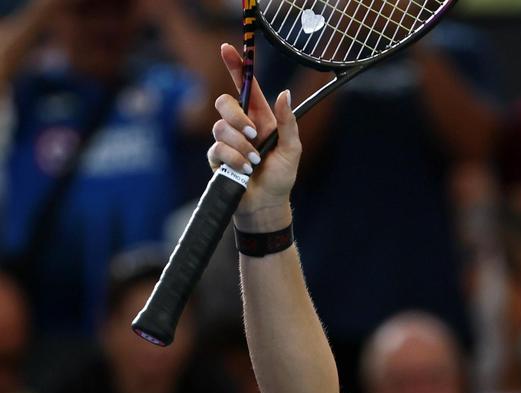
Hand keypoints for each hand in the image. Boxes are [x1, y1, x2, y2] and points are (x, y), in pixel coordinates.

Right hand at [207, 44, 301, 227]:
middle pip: (224, 103)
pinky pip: (218, 149)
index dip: (235, 67)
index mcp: (261, 118)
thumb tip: (284, 93)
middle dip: (237, 117)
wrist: (266, 205)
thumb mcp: (292, 150)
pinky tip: (245, 170)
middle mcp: (241, 126)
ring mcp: (226, 141)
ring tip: (255, 162)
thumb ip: (287, 123)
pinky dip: (234, 160)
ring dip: (241, 146)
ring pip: (220, 128)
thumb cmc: (281, 177)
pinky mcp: (216, 157)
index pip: (246, 87)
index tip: (227, 49)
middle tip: (254, 135)